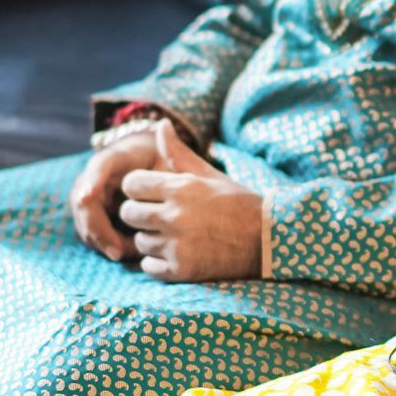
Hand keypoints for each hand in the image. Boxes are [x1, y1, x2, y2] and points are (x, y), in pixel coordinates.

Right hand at [68, 122, 168, 260]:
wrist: (156, 172)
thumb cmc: (166, 164)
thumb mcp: (170, 156)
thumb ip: (170, 147)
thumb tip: (163, 125)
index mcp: (114, 157)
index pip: (99, 166)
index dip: (92, 180)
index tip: (88, 197)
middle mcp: (95, 177)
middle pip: (84, 202)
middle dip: (97, 227)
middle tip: (117, 249)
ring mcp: (90, 197)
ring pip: (85, 221)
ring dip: (102, 240)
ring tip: (125, 254)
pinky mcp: (94, 215)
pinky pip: (92, 233)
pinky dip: (105, 245)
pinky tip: (124, 254)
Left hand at [117, 121, 262, 281]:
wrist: (267, 239)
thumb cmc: (237, 203)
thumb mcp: (209, 174)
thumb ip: (178, 153)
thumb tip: (160, 125)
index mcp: (181, 187)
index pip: (131, 184)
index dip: (139, 189)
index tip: (152, 194)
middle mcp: (175, 215)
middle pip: (128, 213)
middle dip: (140, 214)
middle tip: (161, 217)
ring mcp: (178, 244)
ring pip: (139, 241)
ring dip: (151, 240)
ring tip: (174, 237)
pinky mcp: (182, 270)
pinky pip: (148, 267)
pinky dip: (158, 263)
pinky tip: (178, 255)